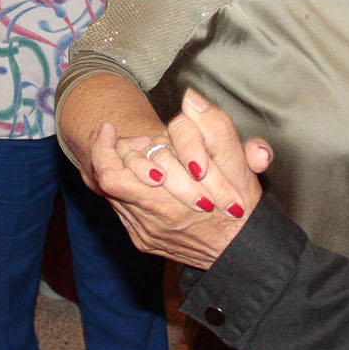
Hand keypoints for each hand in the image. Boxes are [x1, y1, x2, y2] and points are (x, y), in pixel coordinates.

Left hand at [86, 89, 270, 269]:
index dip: (104, 147)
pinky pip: (122, 211)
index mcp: (166, 203)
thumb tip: (192, 99)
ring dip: (123, 172)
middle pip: (107, 182)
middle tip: (129, 140)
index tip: (109, 129)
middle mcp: (150, 221)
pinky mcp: (144, 241)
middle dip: (113, 155)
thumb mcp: (237, 163)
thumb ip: (216, 128)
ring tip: (142, 156)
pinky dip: (129, 191)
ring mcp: (145, 233)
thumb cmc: (242, 204)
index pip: (110, 174)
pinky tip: (148, 180)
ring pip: (113, 196)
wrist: (244, 250)